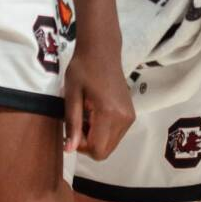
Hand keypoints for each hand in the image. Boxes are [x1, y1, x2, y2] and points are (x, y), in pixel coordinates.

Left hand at [61, 44, 134, 158]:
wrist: (102, 50)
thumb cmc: (83, 68)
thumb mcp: (72, 94)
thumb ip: (72, 123)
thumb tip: (70, 150)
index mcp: (109, 113)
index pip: (97, 150)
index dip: (81, 146)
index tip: (72, 127)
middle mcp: (124, 119)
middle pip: (105, 151)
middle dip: (88, 143)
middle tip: (78, 122)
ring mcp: (130, 117)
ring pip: (110, 145)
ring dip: (96, 137)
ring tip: (86, 115)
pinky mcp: (131, 114)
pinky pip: (116, 135)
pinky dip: (103, 131)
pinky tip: (95, 114)